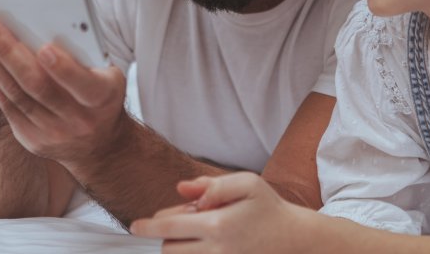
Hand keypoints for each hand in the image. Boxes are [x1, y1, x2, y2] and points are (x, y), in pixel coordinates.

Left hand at [0, 16, 128, 170]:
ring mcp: (52, 133)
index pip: (82, 84)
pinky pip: (5, 104)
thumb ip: (86, 57)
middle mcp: (77, 120)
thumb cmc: (102, 93)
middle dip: (10, 53)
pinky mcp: (30, 138)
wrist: (99, 144)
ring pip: (15, 94)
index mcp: (102, 99)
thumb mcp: (109, 75)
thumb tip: (50, 24)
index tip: (45, 48)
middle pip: (38, 86)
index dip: (64, 69)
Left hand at [130, 172, 312, 253]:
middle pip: (169, 249)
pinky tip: (201, 245)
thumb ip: (212, 185)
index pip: (168, 227)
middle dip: (166, 235)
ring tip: (194, 233)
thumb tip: (181, 189)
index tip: (136, 225)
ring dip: (177, 249)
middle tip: (181, 221)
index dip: (147, 226)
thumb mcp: (247, 183)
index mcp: (217, 224)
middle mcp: (216, 250)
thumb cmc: (268, 207)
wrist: (293, 239)